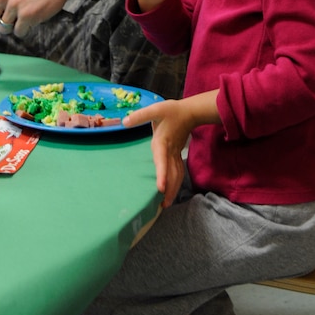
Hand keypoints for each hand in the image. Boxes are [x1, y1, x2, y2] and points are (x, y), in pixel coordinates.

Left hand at [124, 90, 220, 206]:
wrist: (190, 112)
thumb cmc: (172, 111)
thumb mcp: (155, 109)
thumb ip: (140, 116)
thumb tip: (124, 122)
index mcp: (163, 143)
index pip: (162, 161)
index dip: (161, 175)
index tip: (160, 189)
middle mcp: (170, 152)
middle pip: (172, 174)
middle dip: (169, 190)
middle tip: (163, 205)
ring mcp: (175, 154)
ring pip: (177, 175)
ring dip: (173, 189)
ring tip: (167, 204)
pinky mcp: (177, 155)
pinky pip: (178, 172)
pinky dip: (176, 183)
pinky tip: (171, 190)